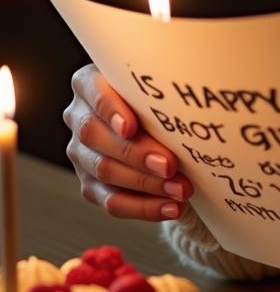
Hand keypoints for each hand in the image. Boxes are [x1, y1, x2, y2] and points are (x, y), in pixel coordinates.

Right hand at [63, 63, 193, 220]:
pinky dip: (144, 207)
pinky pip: (112, 201)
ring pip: (105, 172)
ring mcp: (81, 153)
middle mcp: (78, 117)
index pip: (94, 94)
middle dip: (137, 154)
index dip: (111, 111)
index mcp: (88, 84)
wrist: (156, 121)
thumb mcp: (156, 86)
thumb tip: (190, 109)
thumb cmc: (157, 96)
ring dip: (147, 184)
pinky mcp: (90, 184)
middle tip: (170, 165)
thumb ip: (161, 90)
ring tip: (181, 190)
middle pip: (96, 137)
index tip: (131, 127)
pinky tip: (171, 207)